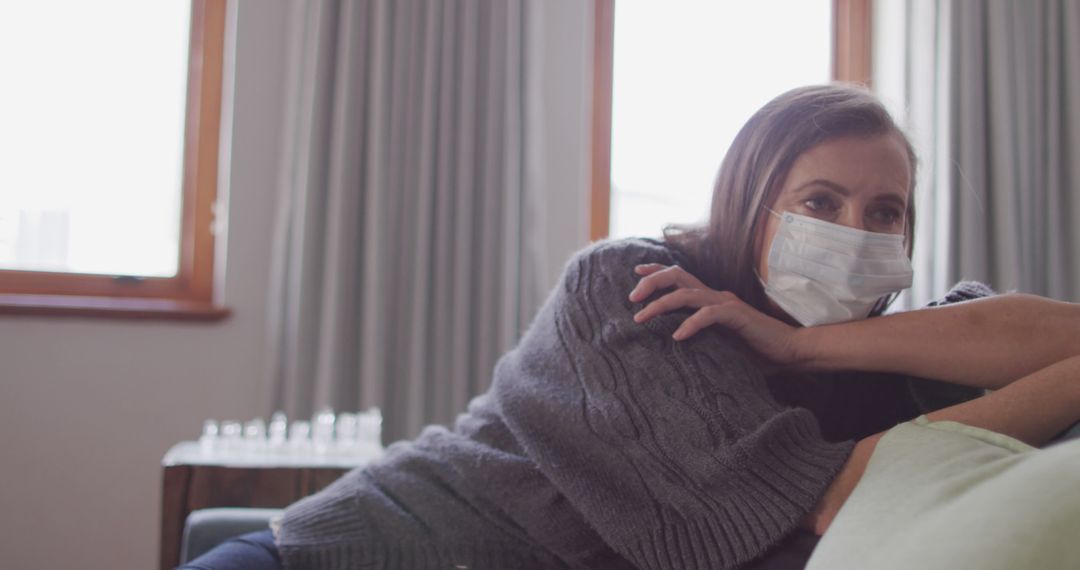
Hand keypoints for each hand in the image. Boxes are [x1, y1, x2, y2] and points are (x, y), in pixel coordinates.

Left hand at [628, 263, 810, 368]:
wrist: (789, 351)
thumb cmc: (755, 349)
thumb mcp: (719, 341)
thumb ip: (701, 337)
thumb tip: (672, 346)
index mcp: (710, 298)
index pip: (679, 277)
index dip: (656, 271)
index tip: (636, 273)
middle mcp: (716, 296)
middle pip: (677, 275)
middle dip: (651, 282)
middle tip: (631, 299)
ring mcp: (726, 304)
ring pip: (686, 293)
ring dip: (660, 304)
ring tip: (641, 317)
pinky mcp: (737, 316)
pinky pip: (708, 315)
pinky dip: (690, 324)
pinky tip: (677, 337)